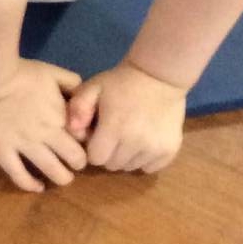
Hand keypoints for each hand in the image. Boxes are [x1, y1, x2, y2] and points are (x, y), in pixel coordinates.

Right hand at [0, 59, 89, 192]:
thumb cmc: (19, 71)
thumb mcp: (51, 71)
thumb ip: (70, 82)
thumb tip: (82, 94)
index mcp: (61, 114)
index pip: (85, 137)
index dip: (87, 141)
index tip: (83, 143)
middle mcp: (47, 133)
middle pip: (75, 158)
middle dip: (79, 162)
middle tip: (74, 162)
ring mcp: (24, 144)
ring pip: (52, 171)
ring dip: (62, 177)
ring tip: (62, 177)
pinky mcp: (2, 151)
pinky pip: (19, 175)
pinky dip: (30, 185)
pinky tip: (37, 187)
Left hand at [64, 60, 186, 173]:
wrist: (159, 76)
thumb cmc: (122, 82)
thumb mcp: (93, 87)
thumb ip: (77, 108)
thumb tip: (73, 131)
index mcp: (114, 128)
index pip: (95, 158)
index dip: (93, 148)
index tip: (98, 135)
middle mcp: (136, 143)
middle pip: (112, 165)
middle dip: (108, 153)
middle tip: (113, 134)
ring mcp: (155, 148)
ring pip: (130, 167)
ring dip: (126, 156)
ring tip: (129, 135)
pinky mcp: (169, 150)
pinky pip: (150, 168)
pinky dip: (145, 159)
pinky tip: (144, 141)